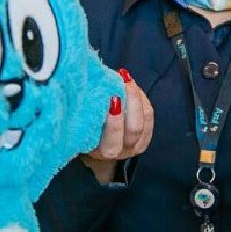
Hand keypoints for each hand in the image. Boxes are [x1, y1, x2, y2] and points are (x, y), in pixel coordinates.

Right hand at [81, 69, 153, 183]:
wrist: (96, 142)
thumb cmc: (84, 128)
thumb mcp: (81, 124)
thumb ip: (86, 111)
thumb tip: (91, 82)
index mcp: (103, 151)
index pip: (112, 139)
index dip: (114, 121)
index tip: (112, 98)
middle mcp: (121, 151)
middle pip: (133, 128)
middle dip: (131, 103)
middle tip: (124, 82)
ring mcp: (136, 145)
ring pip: (144, 120)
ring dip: (137, 97)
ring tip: (126, 79)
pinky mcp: (145, 137)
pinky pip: (149, 115)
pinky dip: (142, 99)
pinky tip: (132, 87)